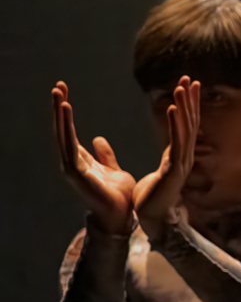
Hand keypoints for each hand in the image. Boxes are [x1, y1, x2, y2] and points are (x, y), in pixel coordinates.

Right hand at [50, 82, 137, 236]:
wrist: (121, 215)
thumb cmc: (118, 196)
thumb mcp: (112, 170)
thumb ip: (104, 156)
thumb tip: (97, 139)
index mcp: (81, 160)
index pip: (69, 130)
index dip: (65, 113)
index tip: (64, 92)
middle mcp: (72, 161)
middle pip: (62, 129)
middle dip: (59, 108)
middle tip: (58, 86)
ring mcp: (71, 167)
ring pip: (62, 134)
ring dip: (59, 113)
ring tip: (58, 93)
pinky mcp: (75, 171)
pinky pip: (69, 144)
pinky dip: (66, 126)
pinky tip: (65, 109)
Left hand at [132, 77, 199, 234]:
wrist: (150, 220)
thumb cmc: (145, 201)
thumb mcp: (134, 172)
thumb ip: (118, 156)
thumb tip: (98, 141)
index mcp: (175, 157)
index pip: (184, 126)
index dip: (186, 107)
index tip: (186, 87)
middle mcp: (183, 157)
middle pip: (190, 123)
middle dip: (191, 100)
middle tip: (191, 78)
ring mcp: (182, 163)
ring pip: (187, 129)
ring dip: (186, 106)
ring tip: (184, 86)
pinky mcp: (175, 169)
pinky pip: (178, 142)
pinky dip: (177, 124)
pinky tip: (175, 108)